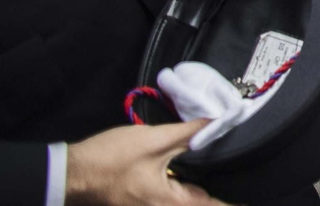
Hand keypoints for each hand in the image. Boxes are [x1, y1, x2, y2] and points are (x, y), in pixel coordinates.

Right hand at [65, 120, 224, 205]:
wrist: (70, 173)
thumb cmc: (111, 159)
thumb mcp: (153, 141)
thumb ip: (188, 133)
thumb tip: (217, 122)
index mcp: (169, 204)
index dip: (231, 204)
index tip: (249, 203)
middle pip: (198, 205)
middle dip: (215, 200)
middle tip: (239, 193)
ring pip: (184, 203)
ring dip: (198, 196)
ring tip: (219, 190)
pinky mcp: (140, 205)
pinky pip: (170, 202)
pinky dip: (183, 194)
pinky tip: (188, 182)